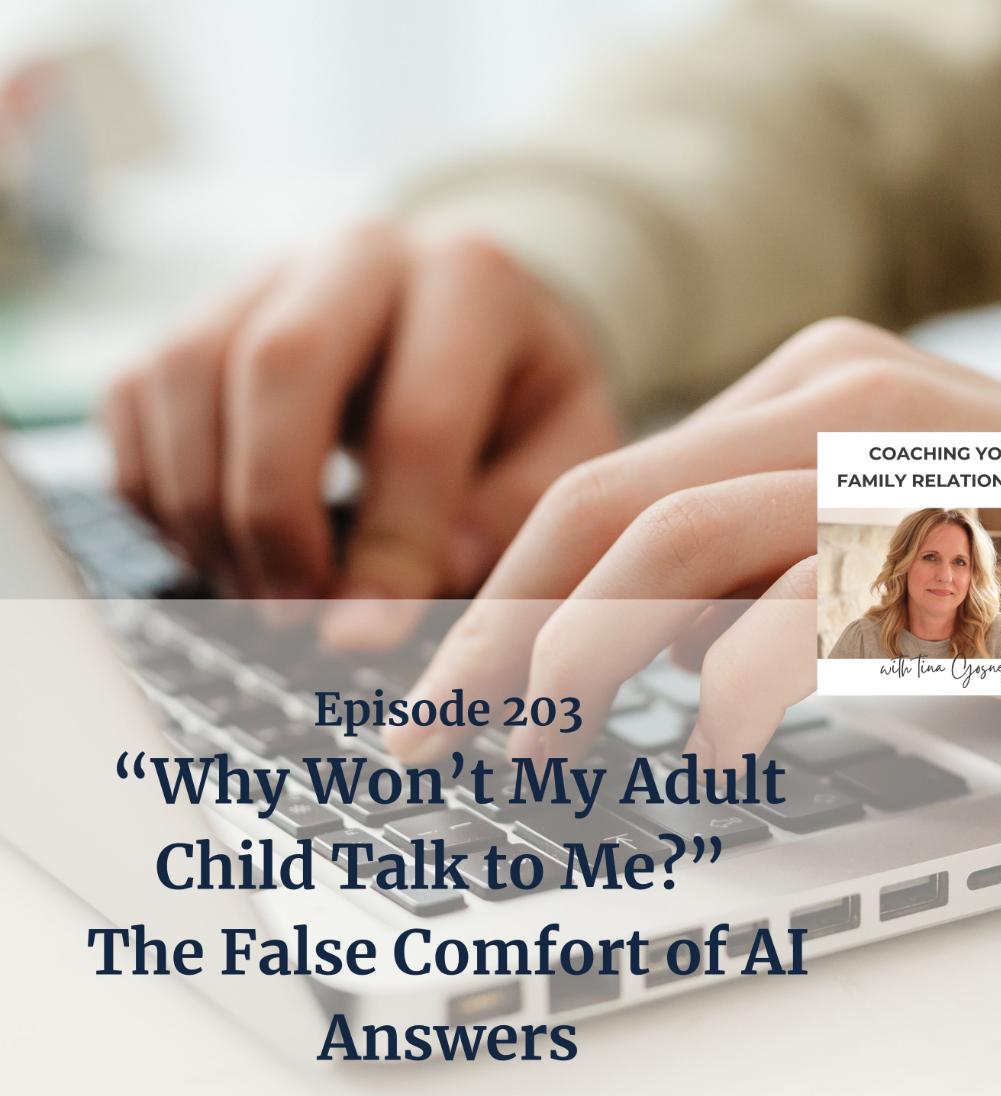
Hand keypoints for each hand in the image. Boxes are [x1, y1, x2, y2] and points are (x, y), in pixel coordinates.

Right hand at [102, 221, 619, 643]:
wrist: (470, 323)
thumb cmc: (521, 402)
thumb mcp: (562, 452)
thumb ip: (508, 517)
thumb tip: (408, 588)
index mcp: (473, 282)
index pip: (419, 422)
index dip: (389, 547)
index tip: (365, 634)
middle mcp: (362, 254)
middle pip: (278, 365)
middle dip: (274, 512)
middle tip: (292, 614)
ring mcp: (270, 273)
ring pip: (187, 374)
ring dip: (206, 509)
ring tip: (259, 592)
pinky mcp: (202, 312)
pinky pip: (136, 395)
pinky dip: (158, 489)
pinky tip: (217, 546)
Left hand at [388, 318, 1000, 764]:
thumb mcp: (857, 533)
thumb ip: (745, 562)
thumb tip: (610, 638)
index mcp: (803, 389)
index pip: (602, 485)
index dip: (501, 591)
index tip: (447, 685)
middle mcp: (842, 401)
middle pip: (604, 504)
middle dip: (499, 630)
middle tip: (439, 728)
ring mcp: (905, 462)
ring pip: (676, 541)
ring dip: (582, 656)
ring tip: (545, 749)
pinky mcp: (973, 548)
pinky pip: (808, 608)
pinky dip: (736, 686)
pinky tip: (711, 745)